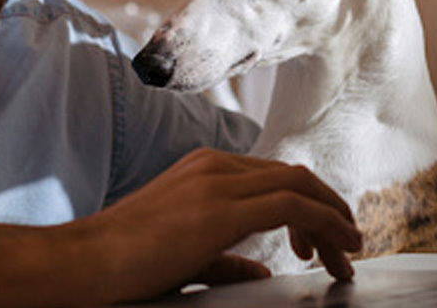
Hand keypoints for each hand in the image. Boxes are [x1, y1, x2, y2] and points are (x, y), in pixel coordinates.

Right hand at [77, 148, 362, 301]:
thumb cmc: (126, 263)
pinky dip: (326, 224)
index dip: (308, 205)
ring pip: (301, 185)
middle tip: (346, 248)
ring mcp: (218, 181)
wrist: (87, 261)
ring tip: (349, 253)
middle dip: (329, 210)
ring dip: (334, 218)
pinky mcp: (222, 207)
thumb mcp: (186, 255)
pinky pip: (293, 205)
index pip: (273, 176)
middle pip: (295, 176)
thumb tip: (259, 271)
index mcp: (204, 169)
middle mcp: (215, 165)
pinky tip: (339, 248)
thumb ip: (226, 259)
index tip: (318, 242)